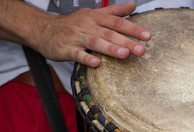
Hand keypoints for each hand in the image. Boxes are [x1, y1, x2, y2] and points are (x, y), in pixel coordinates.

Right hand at [36, 2, 150, 66]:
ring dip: (110, 48)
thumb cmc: (74, 24)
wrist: (44, 29)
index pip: (117, 22)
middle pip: (110, 33)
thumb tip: (133, 5)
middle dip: (127, 41)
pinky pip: (77, 54)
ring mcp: (77, 37)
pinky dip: (87, 58)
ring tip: (125, 54)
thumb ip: (115, 11)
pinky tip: (97, 63)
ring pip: (95, 42)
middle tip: (141, 49)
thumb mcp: (94, 14)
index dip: (133, 29)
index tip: (147, 36)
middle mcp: (88, 26)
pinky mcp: (67, 49)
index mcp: (96, 18)